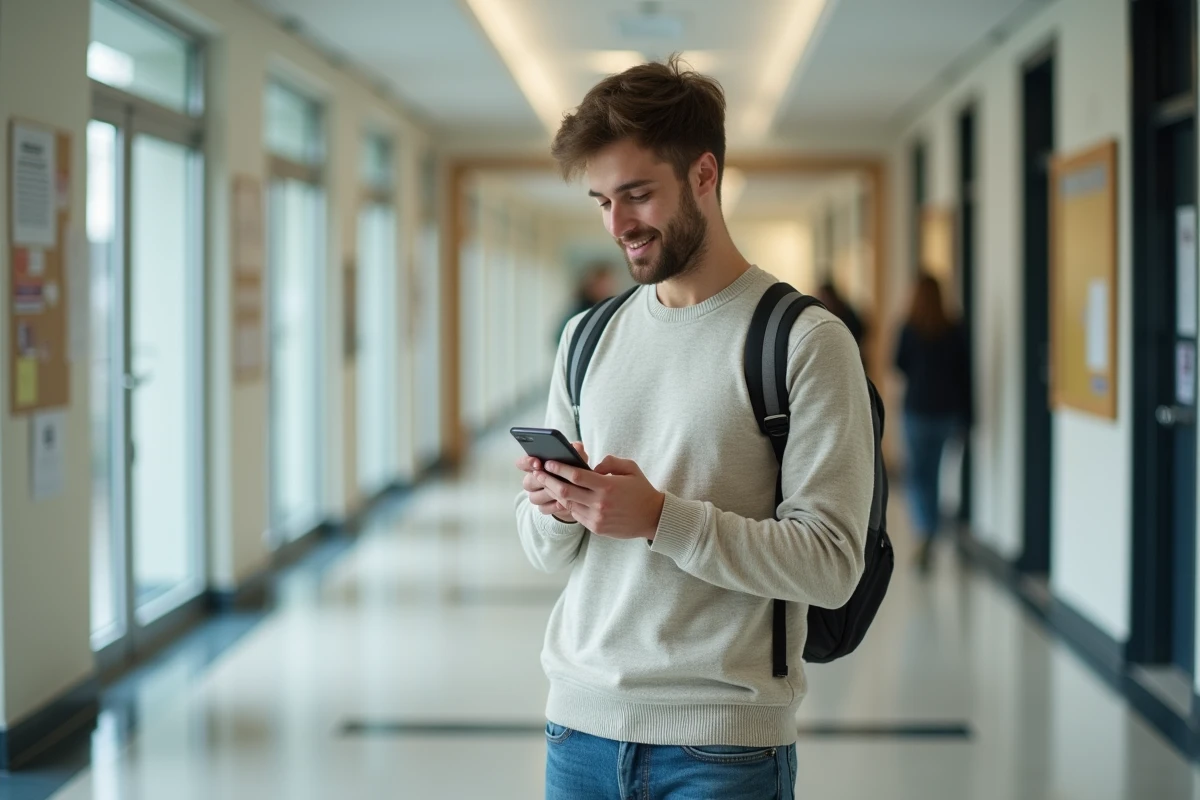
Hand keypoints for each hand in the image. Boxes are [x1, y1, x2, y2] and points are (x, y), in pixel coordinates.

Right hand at [516, 442, 588, 522]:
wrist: (581, 492)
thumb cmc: (574, 471)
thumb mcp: (577, 459)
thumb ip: (576, 451)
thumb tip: (576, 447)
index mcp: (536, 466)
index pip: (522, 463)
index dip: (527, 462)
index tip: (538, 463)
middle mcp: (533, 480)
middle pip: (528, 482)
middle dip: (539, 480)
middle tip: (550, 477)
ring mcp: (537, 495)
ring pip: (534, 497)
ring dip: (547, 494)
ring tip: (560, 491)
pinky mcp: (544, 507)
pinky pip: (543, 509)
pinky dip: (553, 506)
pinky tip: (563, 503)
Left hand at [538, 455, 664, 539]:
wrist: (652, 517)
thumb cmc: (641, 489)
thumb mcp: (630, 468)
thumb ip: (610, 462)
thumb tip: (592, 466)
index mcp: (608, 486)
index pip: (576, 475)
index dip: (559, 468)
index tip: (548, 462)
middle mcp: (600, 503)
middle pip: (565, 490)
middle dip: (549, 480)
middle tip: (538, 472)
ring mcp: (597, 518)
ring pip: (568, 504)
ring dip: (555, 493)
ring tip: (545, 483)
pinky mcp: (596, 528)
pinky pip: (576, 515)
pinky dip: (567, 505)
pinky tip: (561, 496)